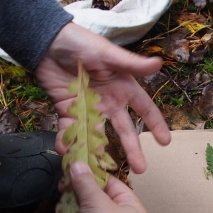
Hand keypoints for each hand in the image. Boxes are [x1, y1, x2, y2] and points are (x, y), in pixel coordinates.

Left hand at [35, 23, 170, 172]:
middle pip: (124, 130)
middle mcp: (109, 102)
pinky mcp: (68, 111)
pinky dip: (68, 141)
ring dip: (100, 152)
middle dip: (132, 149)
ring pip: (98, 135)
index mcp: (123, 88)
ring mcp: (89, 109)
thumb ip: (131, 64)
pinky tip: (68, 152)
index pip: (144, 109)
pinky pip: (71, 130)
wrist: (48, 42)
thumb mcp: (108, 53)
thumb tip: (159, 63)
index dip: (155, 124)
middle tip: (140, 169)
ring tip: (101, 171)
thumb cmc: (81, 43)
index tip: (165, 142)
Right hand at [69, 162, 148, 212]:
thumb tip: (77, 164)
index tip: (75, 169)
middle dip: (82, 191)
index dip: (94, 175)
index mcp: (134, 208)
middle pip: (102, 198)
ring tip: (62, 198)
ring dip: (77, 205)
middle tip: (64, 185)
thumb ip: (86, 182)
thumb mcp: (97, 201)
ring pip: (92, 212)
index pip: (114, 184)